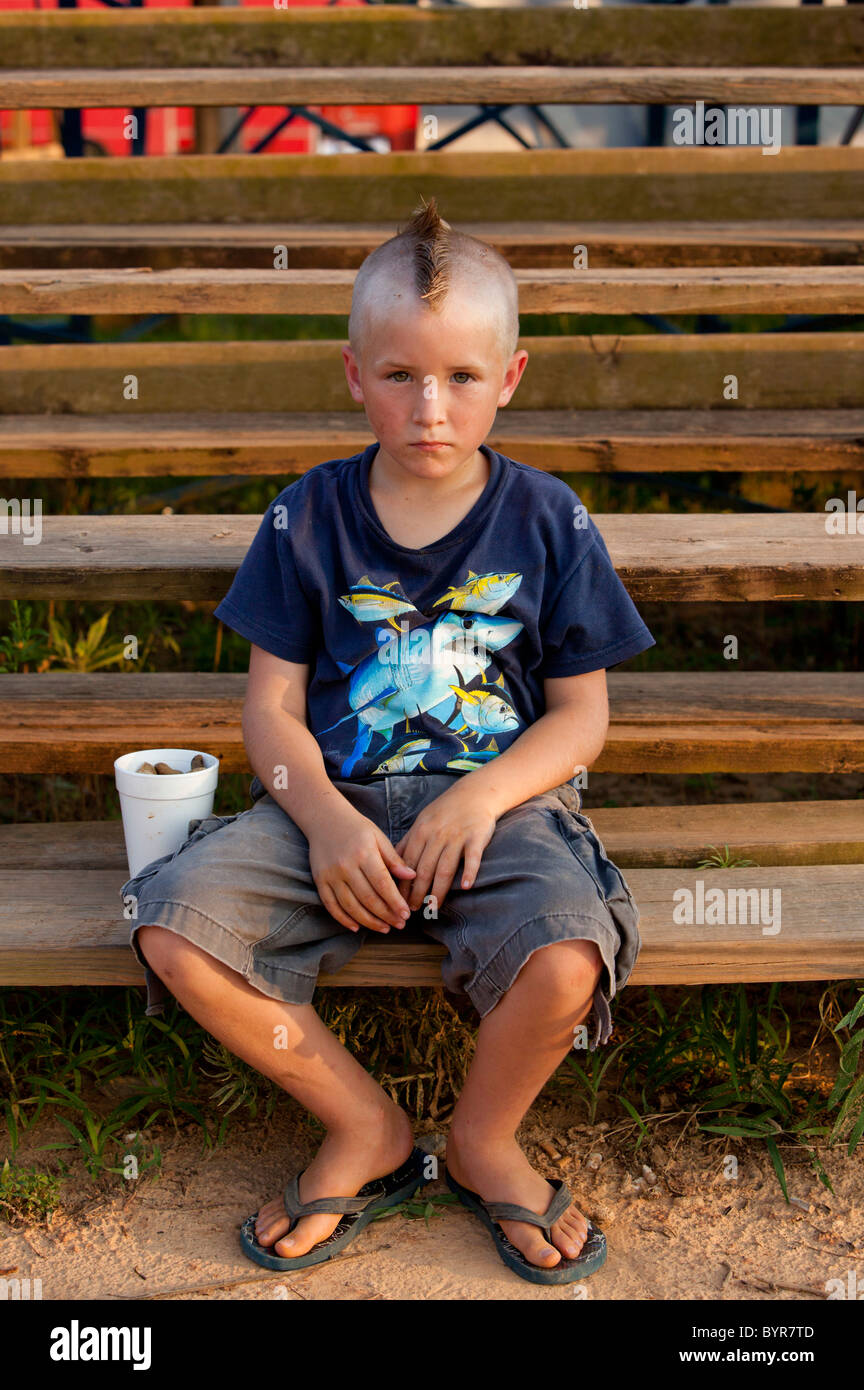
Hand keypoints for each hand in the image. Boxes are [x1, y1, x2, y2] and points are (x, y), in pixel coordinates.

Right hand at [307, 803, 416, 933]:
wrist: (324, 819)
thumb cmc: (356, 828)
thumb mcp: (378, 837)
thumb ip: (394, 859)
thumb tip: (412, 876)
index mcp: (364, 854)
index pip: (382, 884)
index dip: (395, 902)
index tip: (406, 914)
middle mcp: (346, 866)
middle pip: (368, 899)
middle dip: (386, 915)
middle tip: (399, 925)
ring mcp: (331, 875)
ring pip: (351, 906)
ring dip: (369, 921)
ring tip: (384, 928)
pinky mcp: (319, 881)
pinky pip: (331, 906)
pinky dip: (343, 919)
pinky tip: (356, 927)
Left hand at [393, 784, 497, 914]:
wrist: (475, 793)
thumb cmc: (446, 811)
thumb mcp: (422, 821)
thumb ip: (408, 842)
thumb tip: (390, 864)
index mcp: (421, 832)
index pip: (407, 863)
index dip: (402, 884)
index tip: (397, 901)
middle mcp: (437, 836)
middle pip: (424, 869)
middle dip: (416, 892)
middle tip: (413, 911)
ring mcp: (457, 836)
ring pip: (445, 868)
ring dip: (438, 890)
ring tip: (433, 907)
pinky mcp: (476, 837)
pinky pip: (472, 857)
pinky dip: (469, 872)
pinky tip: (466, 887)